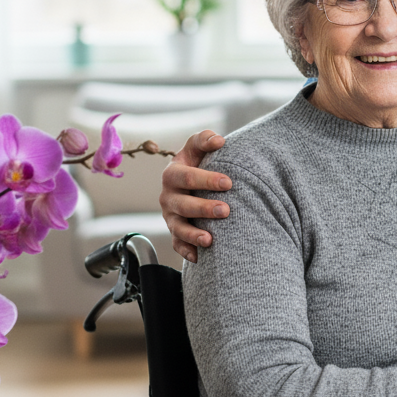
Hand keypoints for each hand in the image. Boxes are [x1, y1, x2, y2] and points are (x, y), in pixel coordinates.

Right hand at [160, 130, 228, 262]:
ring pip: (178, 228)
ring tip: (210, 240)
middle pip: (183, 205)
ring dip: (193, 235)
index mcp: (172, 175)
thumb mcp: (196, 148)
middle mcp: (168, 197)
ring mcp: (170, 217)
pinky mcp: (175, 232)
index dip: (206, 180)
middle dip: (204, 209)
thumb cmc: (197, 162)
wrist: (188, 183)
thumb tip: (219, 140)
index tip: (228, 182)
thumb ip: (205, 139)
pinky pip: (177, 245)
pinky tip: (199, 257)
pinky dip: (186, 251)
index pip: (187, 177)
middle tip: (226, 210)